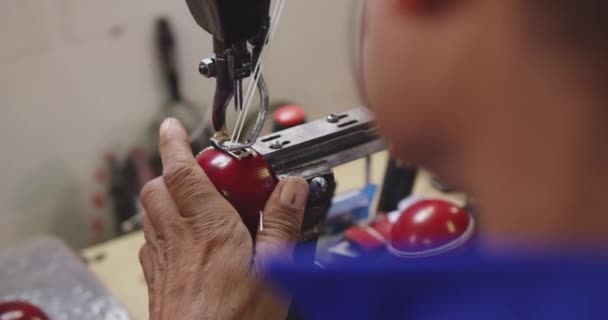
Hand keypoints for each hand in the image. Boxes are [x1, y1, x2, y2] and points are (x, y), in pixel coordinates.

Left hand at [138, 118, 308, 319]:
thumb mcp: (276, 269)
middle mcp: (177, 238)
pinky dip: (161, 229)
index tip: (172, 127)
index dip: (174, 144)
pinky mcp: (157, 281)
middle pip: (158, 188)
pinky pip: (150, 243)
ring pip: (150, 213)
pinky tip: (181, 241)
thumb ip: (282, 223)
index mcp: (207, 228)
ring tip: (189, 199)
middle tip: (195, 170)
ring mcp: (162, 260)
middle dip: (170, 170)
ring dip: (164, 196)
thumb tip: (291, 188)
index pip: (182, 172)